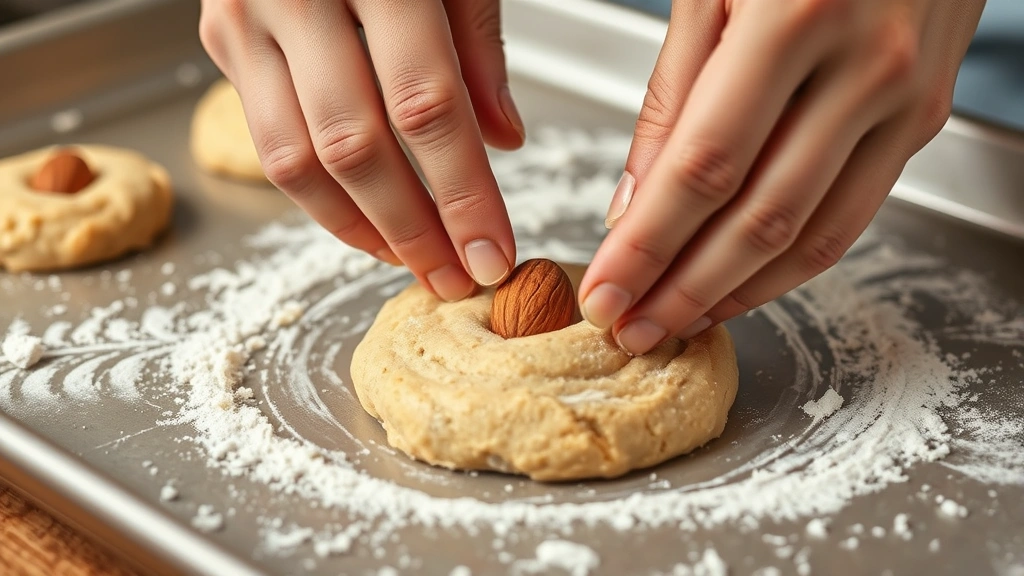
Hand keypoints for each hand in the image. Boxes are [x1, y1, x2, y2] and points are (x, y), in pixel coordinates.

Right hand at [199, 0, 523, 300]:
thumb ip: (477, 44)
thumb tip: (503, 141)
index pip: (426, 103)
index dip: (463, 191)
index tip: (493, 251)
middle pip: (355, 144)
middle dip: (413, 227)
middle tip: (455, 275)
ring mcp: (244, 16)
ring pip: (296, 158)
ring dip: (360, 228)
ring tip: (413, 262)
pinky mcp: (221, 38)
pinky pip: (269, 143)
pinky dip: (319, 197)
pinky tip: (366, 223)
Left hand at [579, 0, 985, 354]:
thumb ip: (673, 93)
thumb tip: (634, 202)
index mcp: (796, 15)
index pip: (703, 167)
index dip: (648, 244)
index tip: (605, 292)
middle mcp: (865, 65)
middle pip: (757, 216)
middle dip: (682, 288)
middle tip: (630, 328)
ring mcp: (906, 98)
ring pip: (811, 234)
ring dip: (736, 292)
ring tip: (676, 321)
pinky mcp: (924, 117)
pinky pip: (852, 214)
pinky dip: (791, 265)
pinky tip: (743, 284)